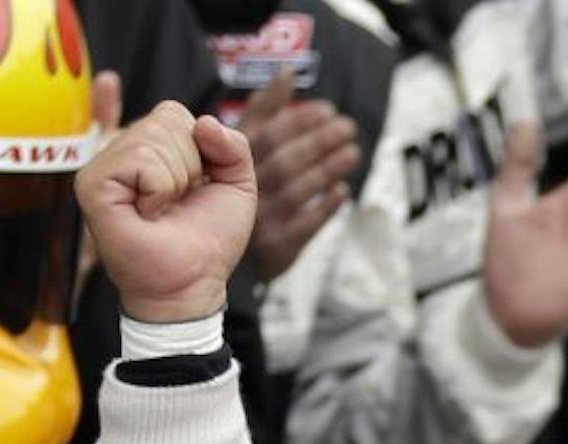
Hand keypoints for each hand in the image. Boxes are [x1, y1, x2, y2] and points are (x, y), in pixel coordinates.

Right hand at [76, 102, 256, 322]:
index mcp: (147, 147)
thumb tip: (204, 122)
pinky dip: (160, 189)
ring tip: (163, 209)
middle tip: (178, 203)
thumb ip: (234, 145)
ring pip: (155, 136)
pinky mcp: (92, 183)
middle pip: (167, 118)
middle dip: (191, 166)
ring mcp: (101, 166)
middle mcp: (120, 151)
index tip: (193, 187)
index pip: (174, 113)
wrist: (192, 283)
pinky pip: (140, 158)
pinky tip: (148, 212)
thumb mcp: (237, 185)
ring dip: (177, 180)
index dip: (201, 150)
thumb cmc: (207, 240)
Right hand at [237, 68, 360, 282]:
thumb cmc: (236, 183)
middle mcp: (243, 190)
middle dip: (320, 141)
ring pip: (299, 190)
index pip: (269, 134)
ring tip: (352, 151)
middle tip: (347, 127)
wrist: (214, 247)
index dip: (301, 120)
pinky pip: (306, 225)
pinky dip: (327, 207)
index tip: (327, 109)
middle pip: (287, 160)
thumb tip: (287, 72)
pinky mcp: (277, 248)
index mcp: (229, 160)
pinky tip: (341, 190)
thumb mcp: (240, 143)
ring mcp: (260, 221)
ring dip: (329, 168)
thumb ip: (265, 109)